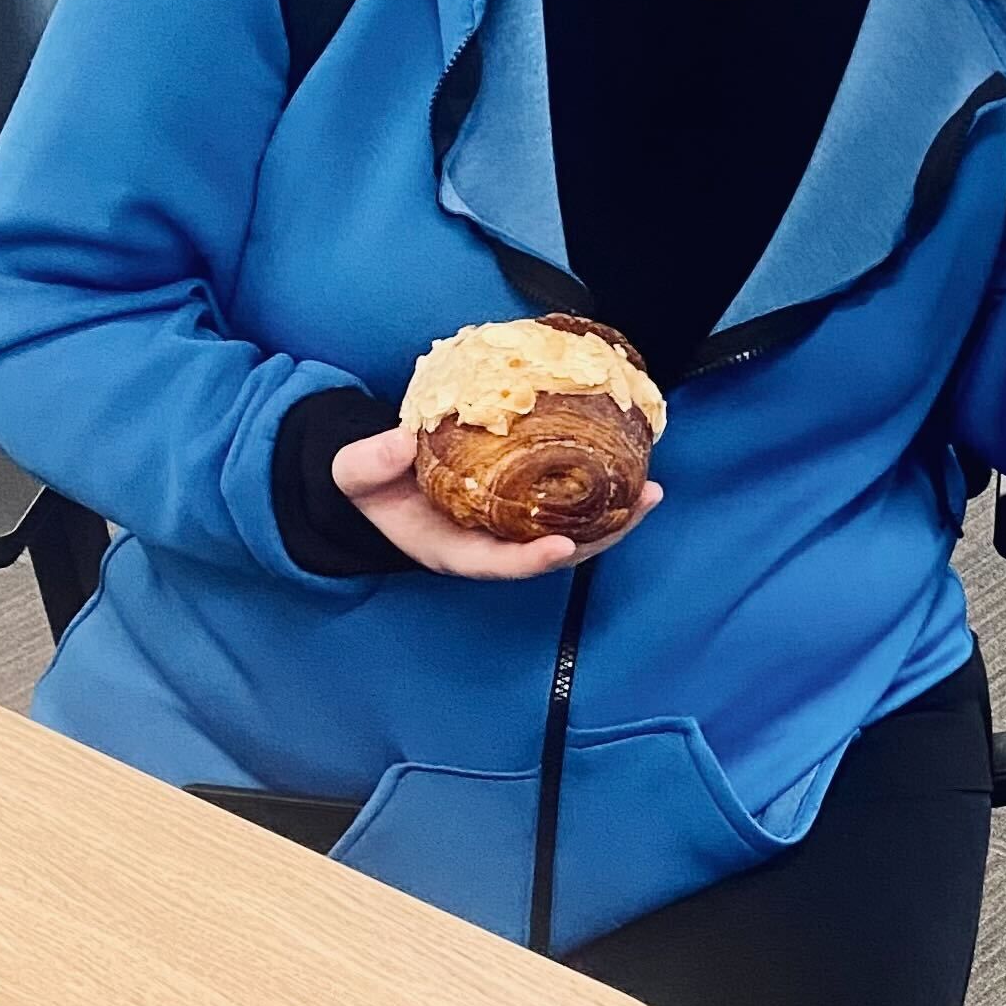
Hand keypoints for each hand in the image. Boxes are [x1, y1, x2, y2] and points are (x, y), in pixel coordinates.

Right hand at [330, 422, 663, 579]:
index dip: (530, 560)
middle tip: (639, 506)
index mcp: (450, 549)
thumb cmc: (368, 485)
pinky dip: (599, 494)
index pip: (496, 563)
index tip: (563, 547)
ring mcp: (508, 527)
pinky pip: (565, 505)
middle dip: (598, 538)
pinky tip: (630, 473)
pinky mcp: (520, 504)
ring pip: (570, 533)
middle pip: (551, 555)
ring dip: (613, 518)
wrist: (375, 481)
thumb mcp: (354, 473)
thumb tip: (402, 442)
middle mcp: (488, 545)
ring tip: (651, 493)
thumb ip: (371, 462)